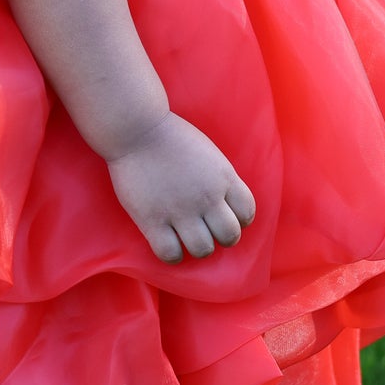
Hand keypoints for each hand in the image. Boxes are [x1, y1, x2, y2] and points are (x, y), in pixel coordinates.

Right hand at [106, 114, 255, 264]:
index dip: (239, 220)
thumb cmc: (171, 137)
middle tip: (208, 230)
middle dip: (222, 237)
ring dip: (198, 247)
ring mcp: (180, 210)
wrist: (137, 129)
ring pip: (203, 249)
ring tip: (187, 239)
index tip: (225, 217)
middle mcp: (207, 197)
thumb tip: (223, 204)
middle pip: (230, 236)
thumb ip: (220, 179)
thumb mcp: (209, 154)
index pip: (247, 212)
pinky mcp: (153, 220)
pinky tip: (168, 244)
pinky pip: (170, 253)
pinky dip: (173, 255)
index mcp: (223, 177)